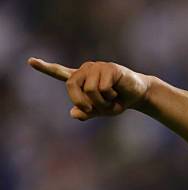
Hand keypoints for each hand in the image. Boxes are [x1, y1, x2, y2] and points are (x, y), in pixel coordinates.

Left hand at [28, 58, 151, 120]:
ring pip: (89, 90)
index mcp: (81, 79)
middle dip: (81, 102)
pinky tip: (117, 94)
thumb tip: (74, 113)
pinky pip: (102, 88)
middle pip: (71, 86)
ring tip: (111, 101)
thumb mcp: (100, 111)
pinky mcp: (109, 68)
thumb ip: (86, 112)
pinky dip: (110, 97)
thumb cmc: (117, 101)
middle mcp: (86, 70)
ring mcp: (97, 67)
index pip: (60, 72)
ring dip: (101, 102)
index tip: (31, 61)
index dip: (45, 68)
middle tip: (94, 110)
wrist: (138, 95)